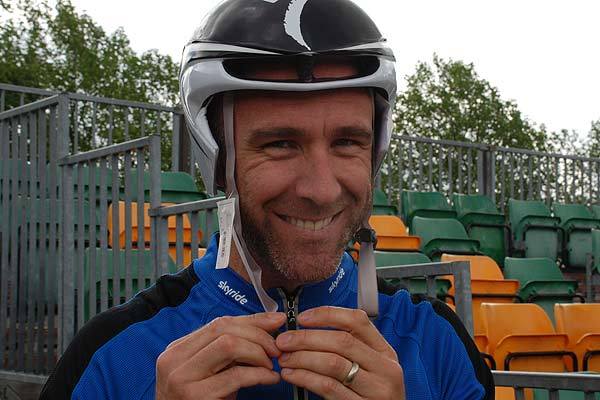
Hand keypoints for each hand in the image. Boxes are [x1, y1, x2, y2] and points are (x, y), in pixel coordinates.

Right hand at [156, 312, 285, 399]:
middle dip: (257, 335)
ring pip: (228, 345)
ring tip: (269, 365)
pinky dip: (259, 374)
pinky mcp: (195, 396)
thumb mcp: (212, 372)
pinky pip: (236, 375)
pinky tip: (269, 378)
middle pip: (223, 329)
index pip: (219, 323)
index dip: (252, 320)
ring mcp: (182, 377)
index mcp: (178, 349)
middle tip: (275, 348)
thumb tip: (265, 328)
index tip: (275, 321)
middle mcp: (174, 359)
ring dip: (257, 352)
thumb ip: (230, 351)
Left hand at [276, 306, 404, 399]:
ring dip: (302, 358)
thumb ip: (350, 349)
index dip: (327, 315)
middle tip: (285, 341)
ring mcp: (375, 389)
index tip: (304, 318)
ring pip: (333, 363)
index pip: (357, 321)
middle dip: (307, 338)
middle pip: (341, 341)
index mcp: (385, 352)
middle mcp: (384, 368)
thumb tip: (309, 331)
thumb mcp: (371, 367)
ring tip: (285, 359)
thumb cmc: (373, 395)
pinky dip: (305, 378)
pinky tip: (292, 375)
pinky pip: (328, 387)